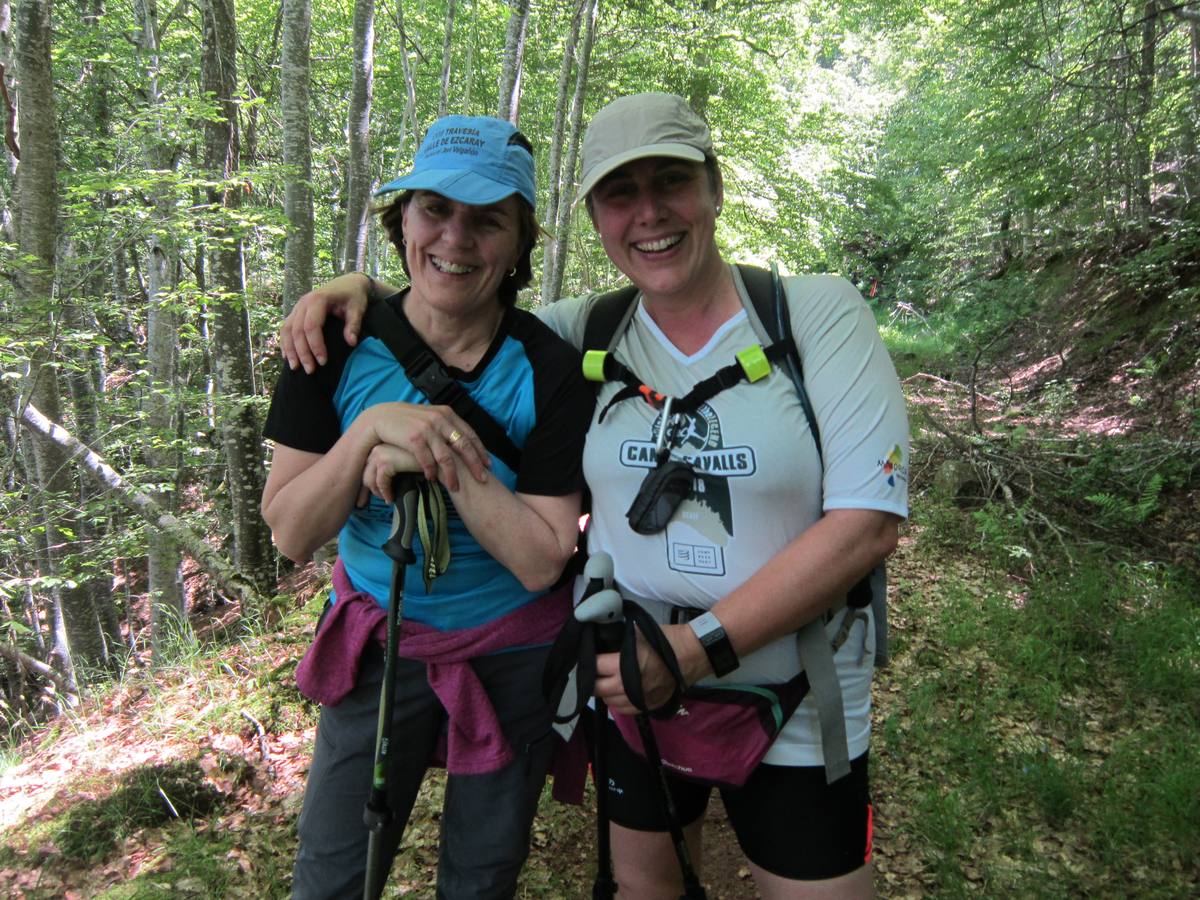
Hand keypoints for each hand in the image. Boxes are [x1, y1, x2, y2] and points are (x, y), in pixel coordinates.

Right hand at [281, 273, 371, 372]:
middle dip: (302, 352)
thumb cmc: (354, 296)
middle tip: (310, 370)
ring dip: (290, 350)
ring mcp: (298, 307)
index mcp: (318, 299)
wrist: (348, 283)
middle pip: (297, 330)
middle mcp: (304, 303)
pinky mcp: (296, 312)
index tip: (323, 362)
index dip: (315, 345)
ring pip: (287, 330)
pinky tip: (287, 357)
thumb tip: (351, 343)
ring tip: (295, 368)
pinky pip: (286, 328)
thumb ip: (354, 325)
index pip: (311, 326)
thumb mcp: (358, 308)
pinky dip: (285, 342)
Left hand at [361, 443, 420, 503]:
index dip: (364, 483)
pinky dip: (385, 492)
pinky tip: (391, 498)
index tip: (362, 498)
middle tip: (361, 504)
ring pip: (369, 477)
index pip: (366, 464)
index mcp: (381, 443)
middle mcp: (378, 445)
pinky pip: (380, 481)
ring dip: (377, 491)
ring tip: (387, 499)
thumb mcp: (405, 462)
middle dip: (363, 490)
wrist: (442, 460)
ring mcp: (381, 451)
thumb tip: (374, 485)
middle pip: (364, 471)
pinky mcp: (387, 460)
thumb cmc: (426, 463)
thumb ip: (391, 467)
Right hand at [366, 402, 489, 490]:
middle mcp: (440, 420)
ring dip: (452, 475)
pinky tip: (433, 479)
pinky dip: (431, 472)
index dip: (480, 451)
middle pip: (463, 446)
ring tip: (455, 487)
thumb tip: (462, 441)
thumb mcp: (430, 417)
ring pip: (446, 457)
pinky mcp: (414, 439)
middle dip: (474, 465)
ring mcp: (427, 429)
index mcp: (446, 414)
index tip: (488, 465)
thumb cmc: (407, 421)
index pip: (469, 434)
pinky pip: (427, 460)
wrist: (381, 417)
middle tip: (483, 479)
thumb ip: (445, 426)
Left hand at [593, 624, 705, 715]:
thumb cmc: (666, 640)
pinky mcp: (648, 707)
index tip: (587, 658)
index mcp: (623, 665)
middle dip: (592, 680)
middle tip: (593, 672)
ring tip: (607, 681)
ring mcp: (638, 700)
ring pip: (609, 702)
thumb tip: (601, 644)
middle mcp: (627, 686)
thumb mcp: (637, 634)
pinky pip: (624, 710)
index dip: (588, 662)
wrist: (692, 655)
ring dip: (605, 692)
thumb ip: (618, 643)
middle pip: (597, 689)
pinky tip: (620, 692)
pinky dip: (619, 702)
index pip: (594, 667)